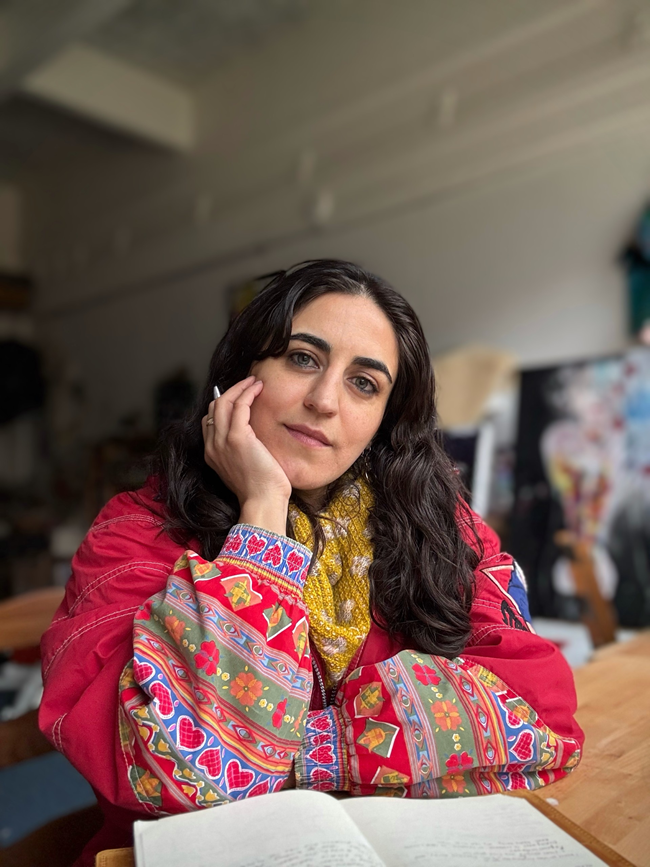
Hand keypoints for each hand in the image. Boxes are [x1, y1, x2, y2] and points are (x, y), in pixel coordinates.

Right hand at [202, 376, 291, 534]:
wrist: (263, 502)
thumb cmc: (262, 490)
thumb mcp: (245, 468)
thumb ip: (242, 452)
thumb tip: (252, 436)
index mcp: (212, 455)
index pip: (209, 421)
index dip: (223, 405)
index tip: (240, 397)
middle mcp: (212, 446)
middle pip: (213, 407)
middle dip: (230, 391)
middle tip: (248, 384)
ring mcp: (222, 441)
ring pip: (223, 402)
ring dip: (239, 387)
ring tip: (254, 381)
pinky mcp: (237, 438)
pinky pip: (239, 405)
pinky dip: (248, 392)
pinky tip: (259, 388)